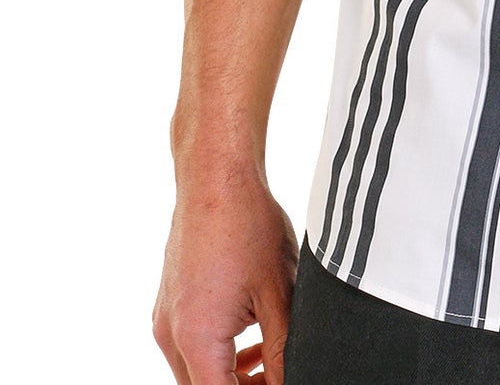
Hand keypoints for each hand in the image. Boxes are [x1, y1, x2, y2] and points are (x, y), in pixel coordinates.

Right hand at [153, 164, 298, 382]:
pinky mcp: (168, 303)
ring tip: (271, 364)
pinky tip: (250, 341)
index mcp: (198, 339)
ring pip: (195, 372)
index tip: (278, 382)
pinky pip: (189, 346)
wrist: (215, 177)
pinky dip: (217, 355)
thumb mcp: (279, 293)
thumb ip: (284, 349)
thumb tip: (291, 378)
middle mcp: (172, 335)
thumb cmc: (248, 225)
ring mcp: (165, 319)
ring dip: (230, 378)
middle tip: (280, 377)